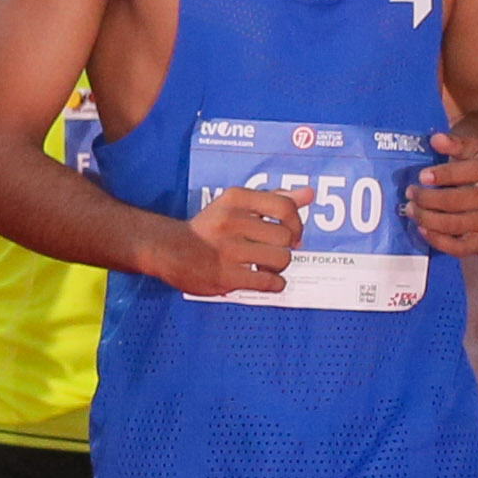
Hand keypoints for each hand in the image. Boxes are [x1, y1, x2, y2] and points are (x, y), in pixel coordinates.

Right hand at [174, 183, 302, 299]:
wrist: (168, 249)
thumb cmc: (207, 228)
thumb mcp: (236, 205)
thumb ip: (273, 199)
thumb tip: (308, 194)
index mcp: (235, 199)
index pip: (284, 207)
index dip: (297, 222)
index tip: (292, 232)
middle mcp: (231, 221)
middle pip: (286, 237)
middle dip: (284, 247)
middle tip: (271, 251)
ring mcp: (228, 250)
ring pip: (281, 259)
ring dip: (278, 266)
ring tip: (264, 266)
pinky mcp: (226, 276)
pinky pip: (269, 282)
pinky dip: (274, 283)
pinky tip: (262, 280)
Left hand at [407, 134, 477, 258]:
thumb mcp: (474, 150)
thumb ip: (455, 143)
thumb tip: (436, 139)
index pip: (471, 172)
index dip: (445, 175)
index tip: (422, 176)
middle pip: (459, 202)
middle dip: (428, 199)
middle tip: (410, 193)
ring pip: (458, 225)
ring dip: (429, 220)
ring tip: (412, 210)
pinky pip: (462, 248)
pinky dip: (440, 242)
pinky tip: (423, 230)